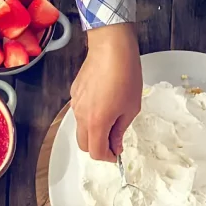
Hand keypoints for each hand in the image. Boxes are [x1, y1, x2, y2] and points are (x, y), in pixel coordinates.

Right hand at [71, 23, 141, 162]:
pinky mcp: (74, 93)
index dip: (108, 157)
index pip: (96, 152)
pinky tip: (104, 103)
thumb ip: (120, 130)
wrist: (111, 47)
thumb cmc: (125, 75)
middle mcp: (82, 116)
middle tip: (114, 140)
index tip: (117, 153)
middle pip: (84, 145)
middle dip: (98, 147)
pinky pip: (80, 112)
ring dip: (94, 131)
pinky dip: (90, 116)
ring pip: (80, 128)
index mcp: (97, 122)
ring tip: (111, 119)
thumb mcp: (131, 108)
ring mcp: (76, 104)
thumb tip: (116, 145)